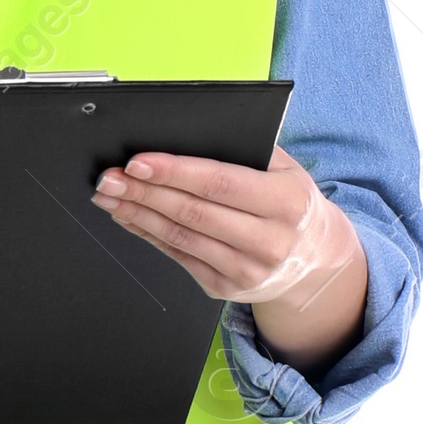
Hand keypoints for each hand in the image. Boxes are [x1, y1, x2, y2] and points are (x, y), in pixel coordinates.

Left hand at [90, 145, 368, 374]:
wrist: (314, 259)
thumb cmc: (290, 203)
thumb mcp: (286, 171)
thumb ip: (246, 150)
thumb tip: (182, 134)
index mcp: (286, 203)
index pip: (219, 184)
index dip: (174, 173)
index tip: (137, 162)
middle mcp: (269, 241)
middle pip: (192, 213)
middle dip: (144, 193)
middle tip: (110, 177)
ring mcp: (246, 270)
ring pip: (180, 238)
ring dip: (137, 214)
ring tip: (108, 195)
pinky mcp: (225, 288)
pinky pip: (178, 257)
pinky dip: (147, 234)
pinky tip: (128, 216)